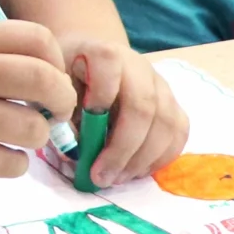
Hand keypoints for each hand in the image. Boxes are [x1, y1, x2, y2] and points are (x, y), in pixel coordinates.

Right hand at [0, 22, 79, 177]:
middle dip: (62, 102)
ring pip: (32, 129)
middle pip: (45, 82)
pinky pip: (8, 164)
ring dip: (35, 138)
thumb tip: (49, 82)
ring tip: (18, 138)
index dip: (56, 62)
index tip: (49, 79)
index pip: (37, 39)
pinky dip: (14, 165)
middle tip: (54, 114)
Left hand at [52, 34, 188, 187]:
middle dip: (121, 149)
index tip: (82, 129)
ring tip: (115, 179)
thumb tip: (76, 148)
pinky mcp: (173, 105)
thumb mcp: (54, 86)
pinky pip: (178, 134)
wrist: (91, 62)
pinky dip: (159, 158)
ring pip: (166, 124)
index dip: (100, 97)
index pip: (109, 65)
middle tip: (99, 177)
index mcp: (103, 54)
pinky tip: (135, 172)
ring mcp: (160, 86)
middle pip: (143, 107)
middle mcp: (138, 67)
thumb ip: (61, 110)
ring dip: (141, 159)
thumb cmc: (67, 77)